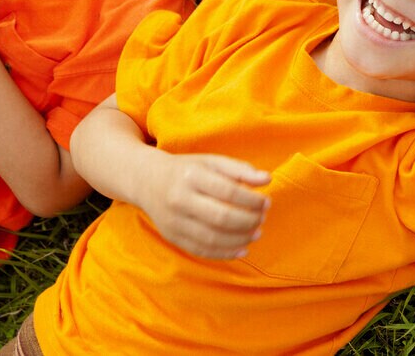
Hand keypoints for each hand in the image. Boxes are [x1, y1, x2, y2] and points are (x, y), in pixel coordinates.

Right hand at [139, 152, 270, 258]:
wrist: (147, 181)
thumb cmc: (187, 169)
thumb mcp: (211, 161)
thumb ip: (239, 169)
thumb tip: (267, 179)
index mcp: (192, 176)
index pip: (228, 191)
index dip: (252, 200)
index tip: (266, 202)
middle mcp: (180, 199)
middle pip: (221, 217)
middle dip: (248, 221)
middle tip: (262, 218)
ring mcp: (174, 221)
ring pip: (212, 238)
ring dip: (240, 239)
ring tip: (257, 233)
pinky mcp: (172, 237)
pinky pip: (201, 250)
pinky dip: (225, 253)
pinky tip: (243, 249)